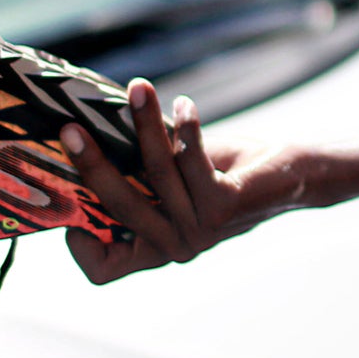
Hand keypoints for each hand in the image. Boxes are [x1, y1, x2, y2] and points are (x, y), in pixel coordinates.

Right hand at [61, 78, 287, 284]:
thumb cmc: (225, 172)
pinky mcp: (224, 206)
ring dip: (142, 123)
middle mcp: (175, 247)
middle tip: (68, 128)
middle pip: (116, 207)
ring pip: (154, 172)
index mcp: (155, 247)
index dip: (79, 247)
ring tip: (138, 88)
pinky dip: (185, 125)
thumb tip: (83, 125)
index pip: (104, 270)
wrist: (292, 175)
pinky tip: (183, 104)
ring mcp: (200, 231)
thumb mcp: (174, 177)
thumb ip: (135, 168)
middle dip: (90, 164)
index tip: (66, 202)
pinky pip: (190, 158)